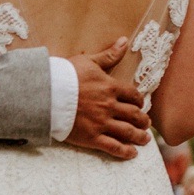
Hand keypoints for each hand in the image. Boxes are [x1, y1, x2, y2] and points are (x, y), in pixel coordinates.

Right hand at [66, 38, 149, 160]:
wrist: (47, 95)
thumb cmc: (65, 76)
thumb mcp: (89, 61)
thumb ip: (109, 55)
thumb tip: (125, 41)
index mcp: (111, 88)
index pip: (132, 96)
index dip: (139, 101)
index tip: (140, 105)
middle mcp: (110, 106)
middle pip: (134, 115)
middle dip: (143, 120)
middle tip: (146, 124)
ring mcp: (102, 123)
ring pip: (127, 132)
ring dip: (139, 136)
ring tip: (144, 140)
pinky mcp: (91, 137)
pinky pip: (113, 146)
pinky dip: (125, 151)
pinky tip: (132, 153)